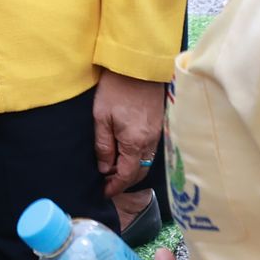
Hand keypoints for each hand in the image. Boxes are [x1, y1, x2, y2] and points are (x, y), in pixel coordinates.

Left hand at [92, 70, 165, 195]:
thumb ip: (103, 145)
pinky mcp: (159, 125)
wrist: (138, 66)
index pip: (126, 175)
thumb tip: (104, 168)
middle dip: (124, 181)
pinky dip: (139, 158)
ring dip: (132, 170)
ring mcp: (157, 134)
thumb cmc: (115, 89)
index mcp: (134, 142)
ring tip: (114, 169)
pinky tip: (126, 153)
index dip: (115, 187)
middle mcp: (150, 142)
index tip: (104, 193)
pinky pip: (150, 150)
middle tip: (107, 182)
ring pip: (146, 162)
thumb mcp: (101, 117)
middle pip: (139, 172)